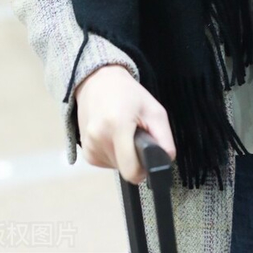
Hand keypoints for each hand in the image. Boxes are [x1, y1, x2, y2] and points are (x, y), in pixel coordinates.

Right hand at [75, 64, 175, 183]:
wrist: (99, 82)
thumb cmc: (128, 94)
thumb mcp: (155, 110)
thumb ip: (164, 138)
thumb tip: (166, 161)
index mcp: (117, 126)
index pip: (131, 171)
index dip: (144, 169)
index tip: (148, 158)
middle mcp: (99, 139)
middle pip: (125, 169)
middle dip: (135, 158)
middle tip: (137, 137)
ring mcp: (89, 147)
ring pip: (116, 167)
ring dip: (124, 155)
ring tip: (124, 132)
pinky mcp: (85, 152)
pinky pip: (106, 162)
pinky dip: (114, 154)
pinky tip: (114, 136)